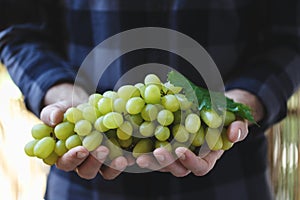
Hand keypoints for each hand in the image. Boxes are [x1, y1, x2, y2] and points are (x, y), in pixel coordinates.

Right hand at [41, 83, 131, 179]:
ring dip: (113, 166)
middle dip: (95, 162)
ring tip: (122, 158)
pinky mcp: (115, 155)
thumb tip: (54, 117)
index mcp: (65, 155)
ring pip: (106, 171)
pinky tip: (135, 154)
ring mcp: (100, 160)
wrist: (86, 106)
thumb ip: (52, 113)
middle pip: (87, 170)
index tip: (82, 149)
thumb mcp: (59, 109)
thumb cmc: (68, 110)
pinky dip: (129, 159)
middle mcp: (83, 162)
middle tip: (102, 149)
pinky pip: (122, 162)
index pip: (66, 162)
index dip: (73, 158)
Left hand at [135, 89, 263, 176]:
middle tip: (157, 153)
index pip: (200, 167)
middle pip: (177, 168)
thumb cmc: (227, 114)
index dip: (191, 162)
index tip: (181, 150)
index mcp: (208, 155)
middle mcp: (190, 157)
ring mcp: (176, 150)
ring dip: (151, 160)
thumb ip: (239, 126)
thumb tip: (234, 134)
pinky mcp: (165, 141)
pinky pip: (153, 148)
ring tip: (138, 156)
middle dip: (167, 163)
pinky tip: (132, 142)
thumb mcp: (238, 117)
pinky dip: (144, 147)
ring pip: (163, 163)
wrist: (215, 105)